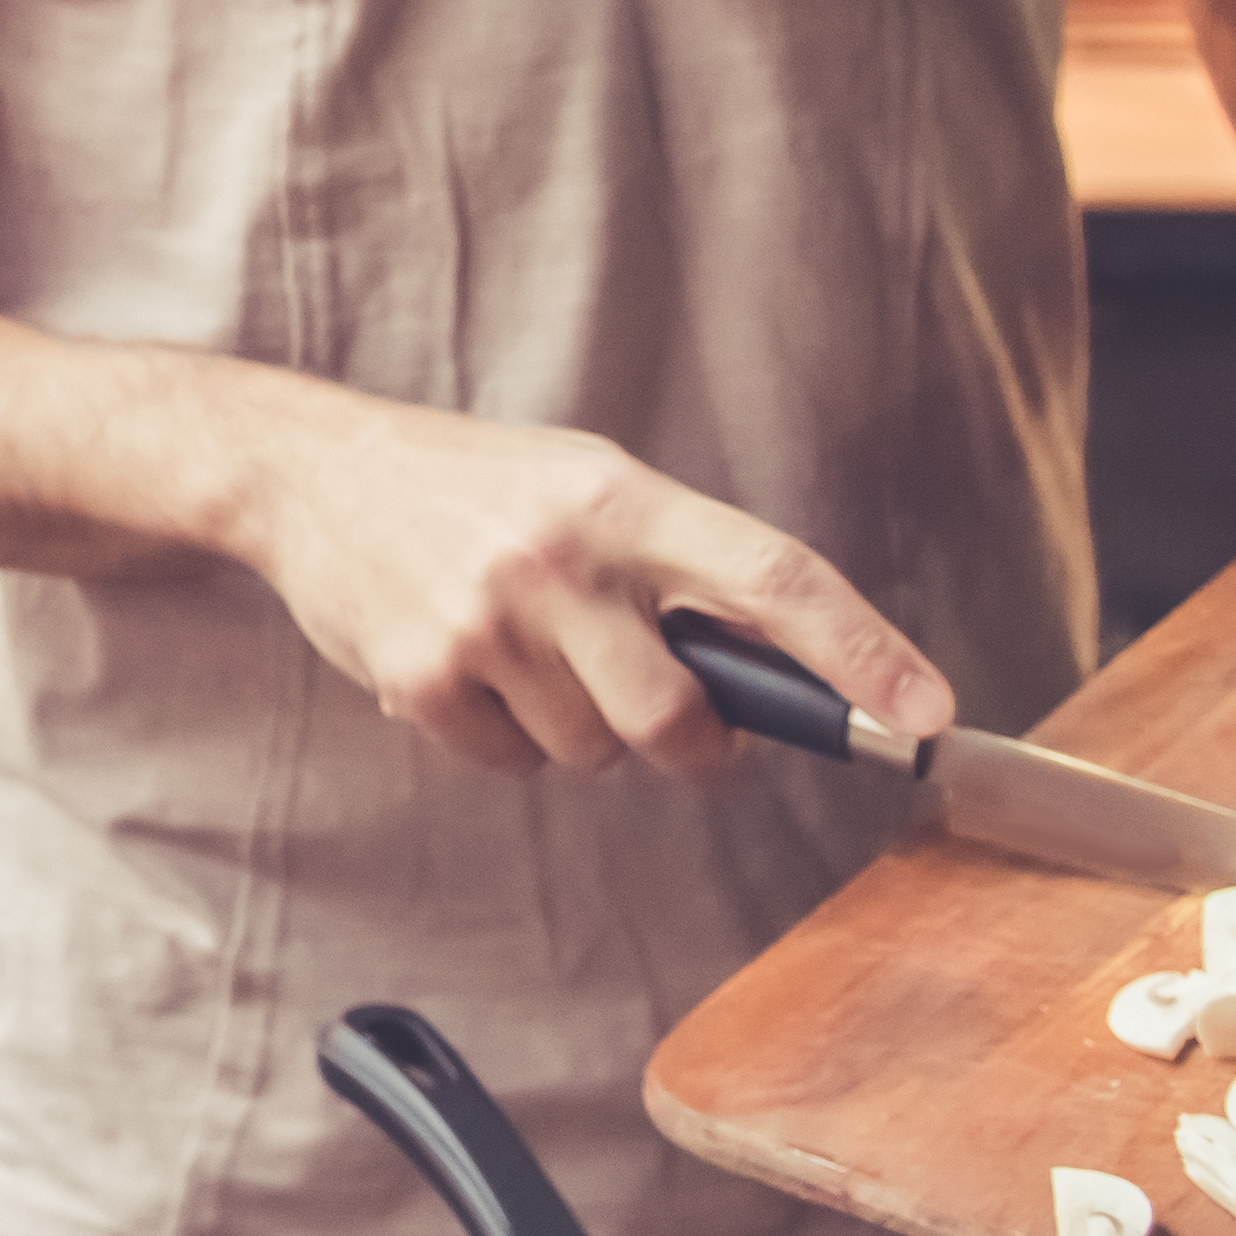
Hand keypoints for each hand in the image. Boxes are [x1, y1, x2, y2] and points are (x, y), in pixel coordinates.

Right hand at [230, 389, 953, 780]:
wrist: (311, 472)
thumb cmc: (472, 483)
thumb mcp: (590, 484)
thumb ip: (680, 567)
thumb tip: (787, 674)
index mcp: (620, 497)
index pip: (773, 580)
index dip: (861, 654)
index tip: (924, 715)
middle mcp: (558, 559)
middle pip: (679, 718)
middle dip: (697, 747)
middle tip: (685, 729)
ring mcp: (485, 624)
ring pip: (594, 751)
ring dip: (583, 729)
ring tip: (530, 655)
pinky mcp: (422, 681)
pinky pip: (512, 763)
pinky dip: (507, 736)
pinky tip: (472, 669)